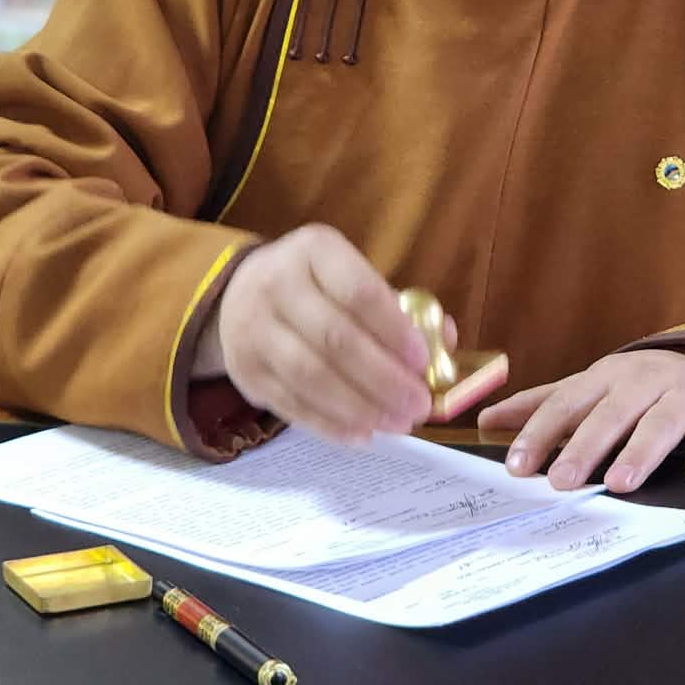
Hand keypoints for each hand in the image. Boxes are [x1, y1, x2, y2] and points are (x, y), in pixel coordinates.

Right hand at [194, 223, 435, 445]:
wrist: (238, 293)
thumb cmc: (316, 286)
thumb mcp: (351, 275)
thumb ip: (398, 308)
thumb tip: (445, 341)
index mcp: (314, 251)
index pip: (359, 292)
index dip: (394, 330)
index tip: (423, 362)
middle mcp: (277, 284)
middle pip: (335, 339)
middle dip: (383, 379)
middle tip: (418, 406)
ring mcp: (254, 330)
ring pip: (311, 377)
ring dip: (360, 407)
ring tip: (397, 424)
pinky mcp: (245, 371)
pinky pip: (291, 405)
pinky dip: (330, 425)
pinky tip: (363, 434)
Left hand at [478, 349, 684, 491]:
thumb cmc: (642, 385)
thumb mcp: (592, 388)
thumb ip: (542, 405)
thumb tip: (486, 418)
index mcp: (607, 377)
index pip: (567, 403)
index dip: (540, 433)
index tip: (516, 466)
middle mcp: (644, 380)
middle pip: (611, 414)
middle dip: (584, 447)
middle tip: (562, 482)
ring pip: (661, 421)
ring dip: (640, 452)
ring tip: (619, 483)